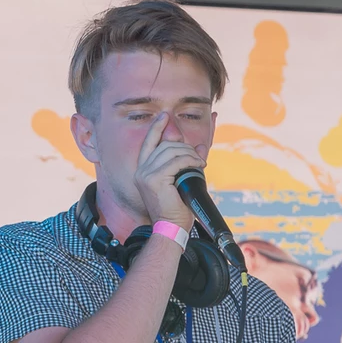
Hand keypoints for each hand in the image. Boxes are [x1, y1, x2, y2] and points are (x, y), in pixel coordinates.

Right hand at [132, 112, 199, 228]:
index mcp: (143, 171)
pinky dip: (191, 161)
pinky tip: (198, 167)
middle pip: (165, 145)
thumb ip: (188, 162)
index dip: (157, 128)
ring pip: (172, 151)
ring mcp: (146, 174)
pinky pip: (177, 161)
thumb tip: (200, 146)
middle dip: (185, 147)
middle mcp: (141, 170)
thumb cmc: (177, 207)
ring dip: (190, 154)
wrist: (171, 226)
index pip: (149, 143)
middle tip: (198, 158)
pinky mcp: (154, 179)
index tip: (165, 116)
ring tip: (199, 164)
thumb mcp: (182, 179)